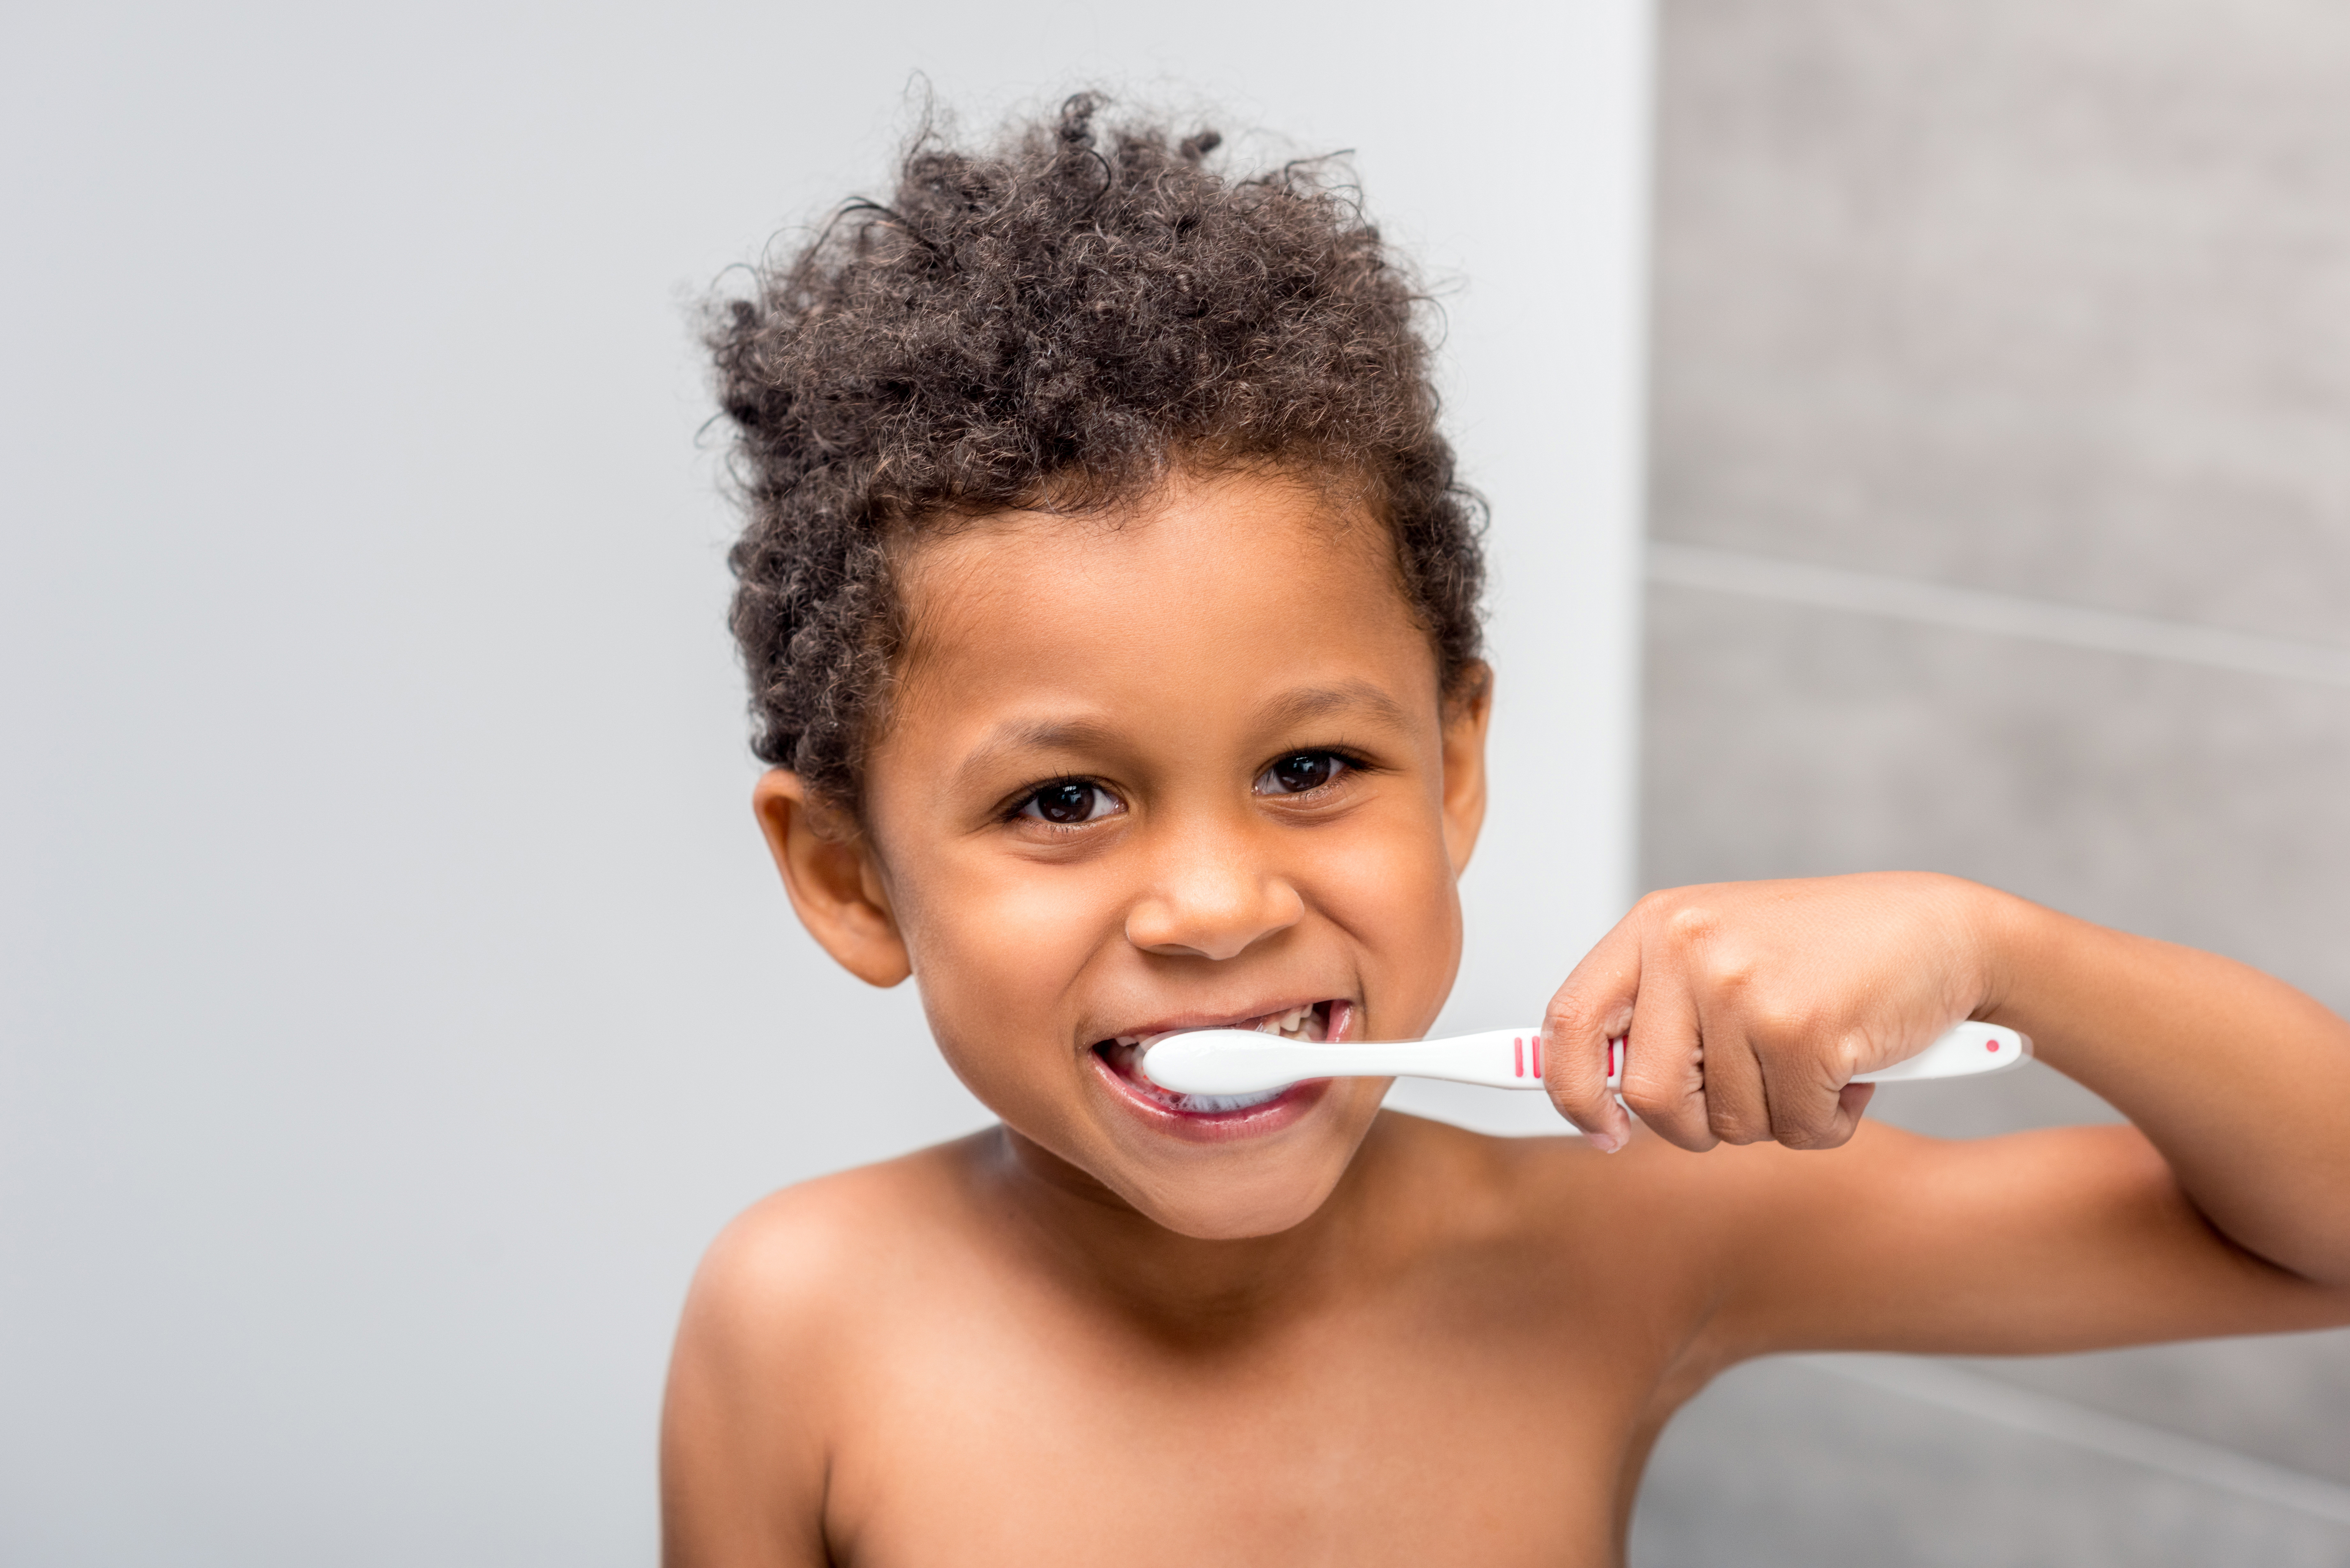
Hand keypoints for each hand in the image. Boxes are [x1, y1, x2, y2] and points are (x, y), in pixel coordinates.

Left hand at [1542, 874, 1997, 1152]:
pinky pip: (1799, 1130)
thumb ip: (1658, 1015)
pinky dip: (1831, 1121)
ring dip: (1779, 1117)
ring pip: (1730, 1123)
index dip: (1572, 1091)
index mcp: (1657, 926)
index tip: (1602, 1131)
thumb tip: (1599, 1098)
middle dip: (1702, 1123)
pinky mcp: (1804, 1029)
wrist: (1941, 932)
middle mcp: (1688, 947)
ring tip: (1815, 1061)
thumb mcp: (1720, 956)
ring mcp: (1743, 986)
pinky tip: (1853, 1069)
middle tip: (1755, 1092)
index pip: (1570, 1021)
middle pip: (1650, 1096)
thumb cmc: (1828, 955)